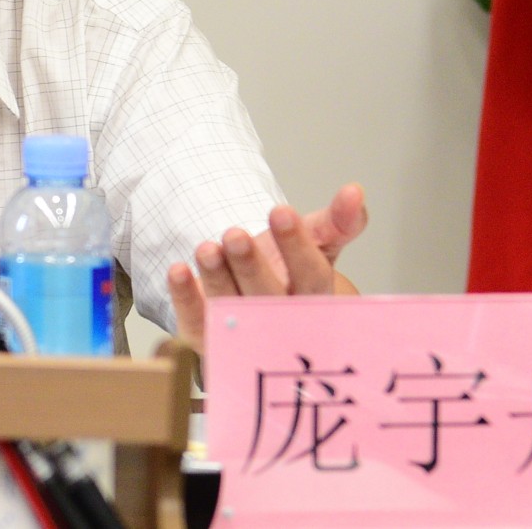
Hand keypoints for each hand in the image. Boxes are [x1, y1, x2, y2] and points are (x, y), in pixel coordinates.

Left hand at [165, 183, 366, 352]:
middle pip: (266, 295)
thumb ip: (336, 221)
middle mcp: (280, 321)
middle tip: (234, 234)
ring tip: (206, 249)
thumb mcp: (316, 243)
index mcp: (314, 298)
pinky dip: (185, 298)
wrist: (257, 301)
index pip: (310, 274)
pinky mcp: (209, 339)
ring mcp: (244, 333)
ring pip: (230, 307)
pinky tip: (177, 271)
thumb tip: (355, 191)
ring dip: (216, 278)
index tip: (280, 212)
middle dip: (250, 264)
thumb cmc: (289, 270)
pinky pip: (196, 322)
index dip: (296, 245)